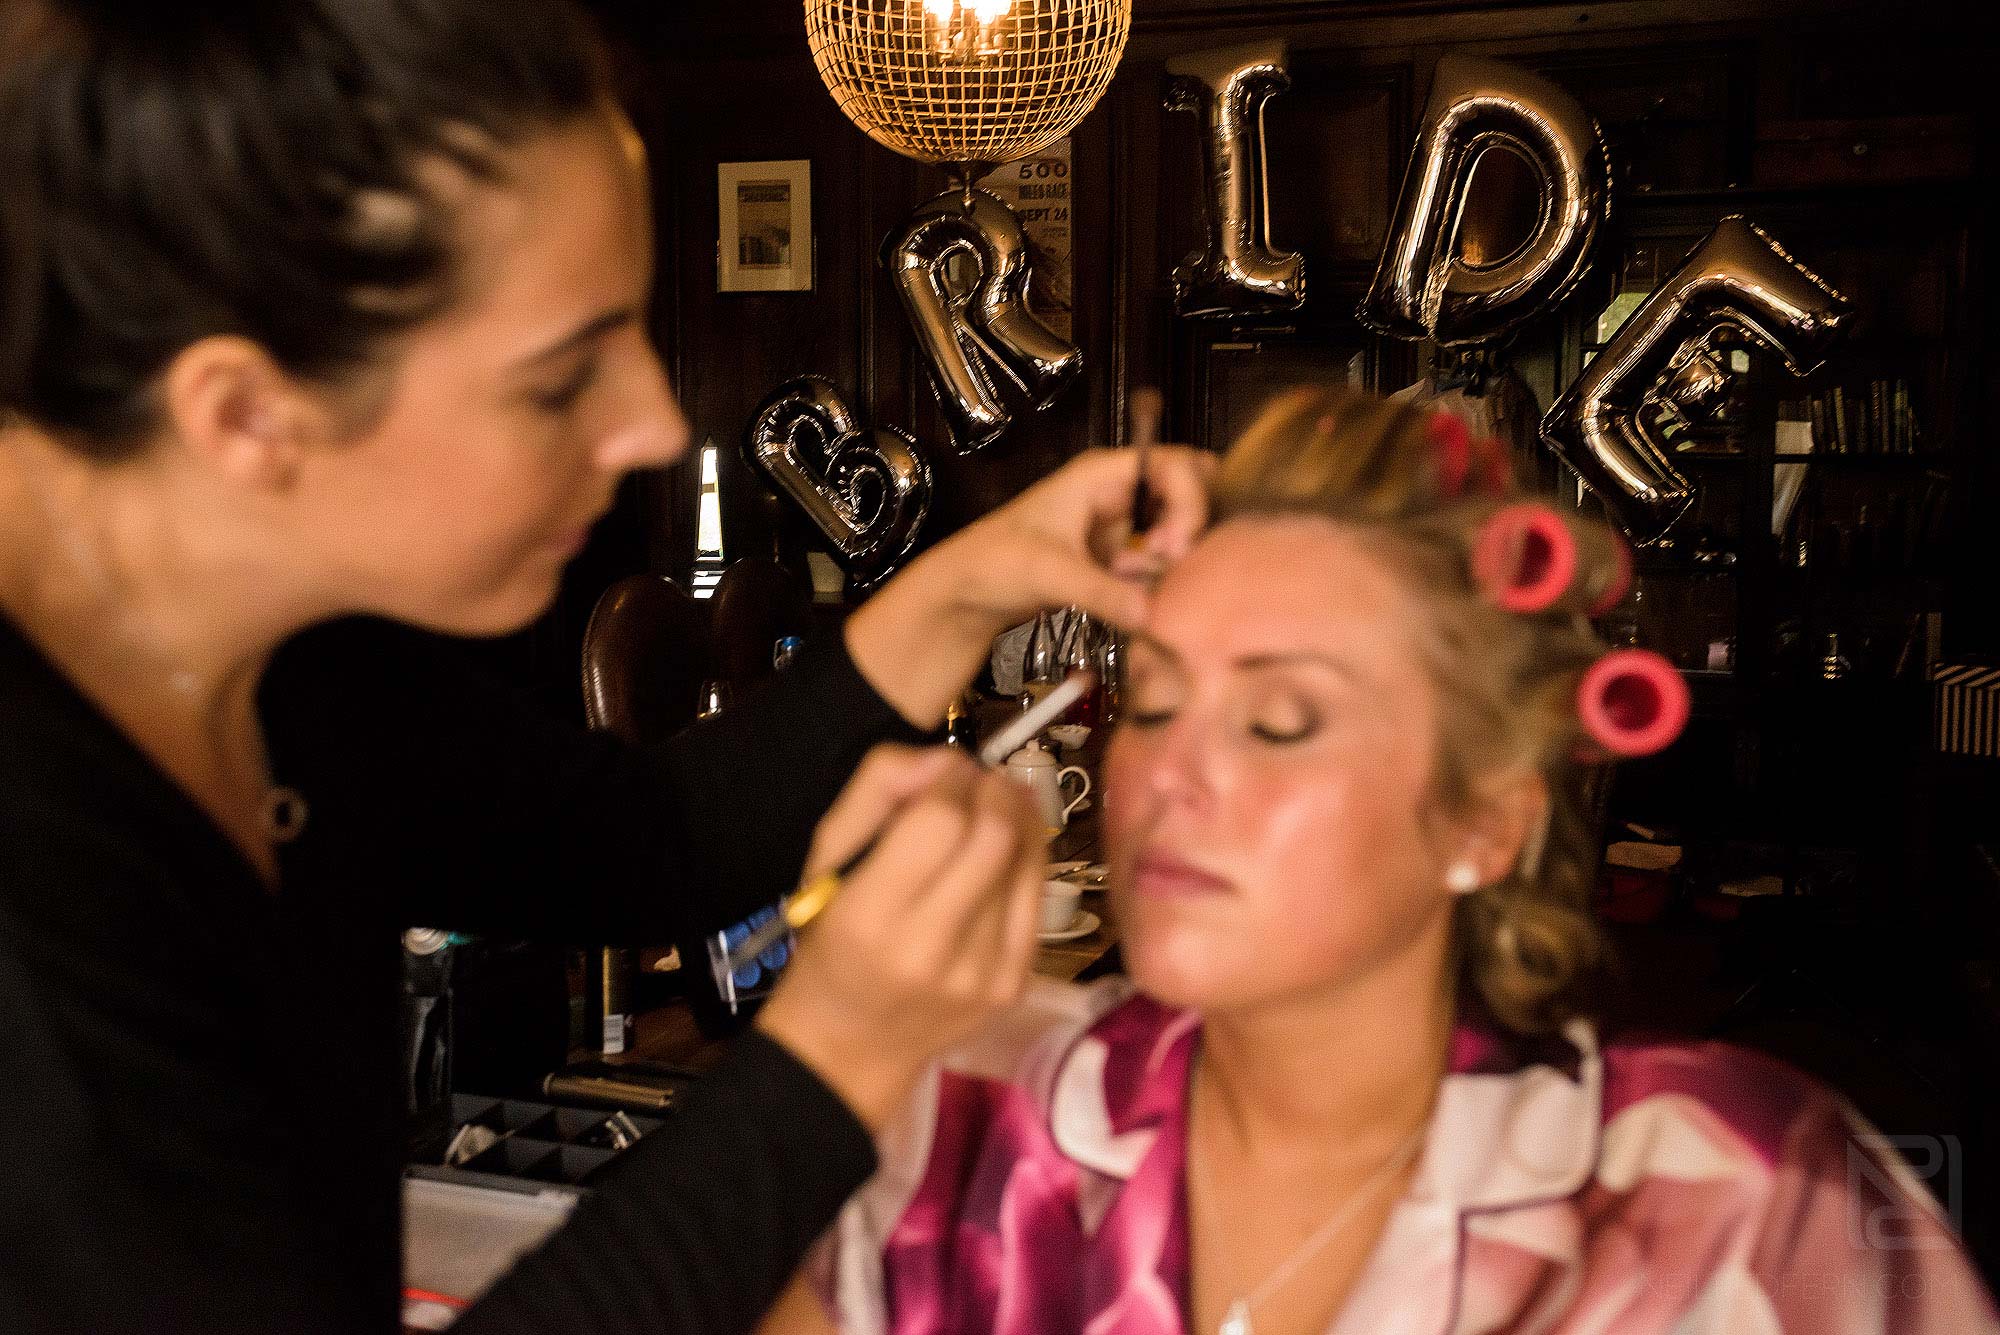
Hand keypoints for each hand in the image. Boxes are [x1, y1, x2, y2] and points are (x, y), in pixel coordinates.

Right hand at [754, 744, 1044, 1132]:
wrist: (850, 1048)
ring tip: (994, 804)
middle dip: (992, 790)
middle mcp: (932, 948)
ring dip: (1015, 816)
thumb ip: (876, 792)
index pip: (940, 822)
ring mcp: (982, 972)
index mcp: (872, 916)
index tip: (948, 768)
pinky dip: (1028, 857)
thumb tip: (944, 759)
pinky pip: (1038, 897)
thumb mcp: (826, 861)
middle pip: (992, 837)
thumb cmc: (830, 945)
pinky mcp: (1013, 984)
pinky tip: (1009, 845)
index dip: (953, 778)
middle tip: (978, 779)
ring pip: (1023, 861)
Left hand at [846, 443, 1213, 725]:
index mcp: (1102, 475)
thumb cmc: (994, 562)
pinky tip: (1143, 600)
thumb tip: (1151, 615)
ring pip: (1176, 532)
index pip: (1173, 464)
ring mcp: (1120, 528)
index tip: (1176, 544)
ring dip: (1176, 560)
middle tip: (1176, 563)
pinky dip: (1160, 581)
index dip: (1187, 500)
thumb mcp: (1049, 572)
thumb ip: (1102, 592)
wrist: (966, 594)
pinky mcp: (1118, 562)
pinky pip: (1158, 565)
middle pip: (1186, 494)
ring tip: (1154, 585)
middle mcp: (1118, 495)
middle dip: (1191, 529)